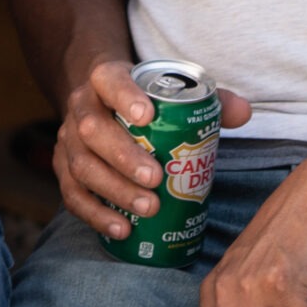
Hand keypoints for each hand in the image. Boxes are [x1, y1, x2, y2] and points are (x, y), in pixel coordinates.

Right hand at [53, 56, 250, 240]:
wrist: (100, 96)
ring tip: (147, 208)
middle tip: (155, 178)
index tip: (147, 115)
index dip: (124, 96)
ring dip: (113, 189)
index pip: (110, 80)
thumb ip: (210, 98)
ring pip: (81, 165)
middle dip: (123, 157)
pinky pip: (72, 194)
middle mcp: (81, 106)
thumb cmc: (145, 96)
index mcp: (106, 78)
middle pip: (92, 130)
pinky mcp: (63, 168)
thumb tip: (243, 113)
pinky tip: (122, 229)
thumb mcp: (170, 88)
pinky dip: (95, 214)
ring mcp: (67, 139)